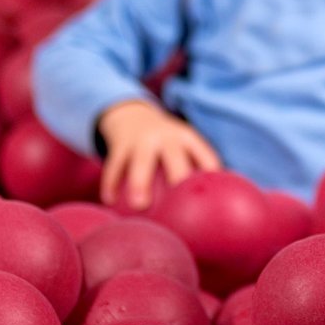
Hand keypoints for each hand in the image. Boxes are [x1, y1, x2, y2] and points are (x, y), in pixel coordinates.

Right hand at [97, 100, 220, 209]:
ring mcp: (142, 139)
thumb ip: (194, 168)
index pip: (204, 154)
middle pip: (174, 156)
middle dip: (178, 175)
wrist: (133, 117)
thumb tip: (213, 204)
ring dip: (140, 183)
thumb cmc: (166, 145)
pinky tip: (110, 201)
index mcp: (187, 139)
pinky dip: (111, 183)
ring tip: (139, 207)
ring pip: (141, 161)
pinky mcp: (120, 144)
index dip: (211, 171)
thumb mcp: (182, 146)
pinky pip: (114, 165)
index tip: (214, 194)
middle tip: (179, 203)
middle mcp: (166, 137)